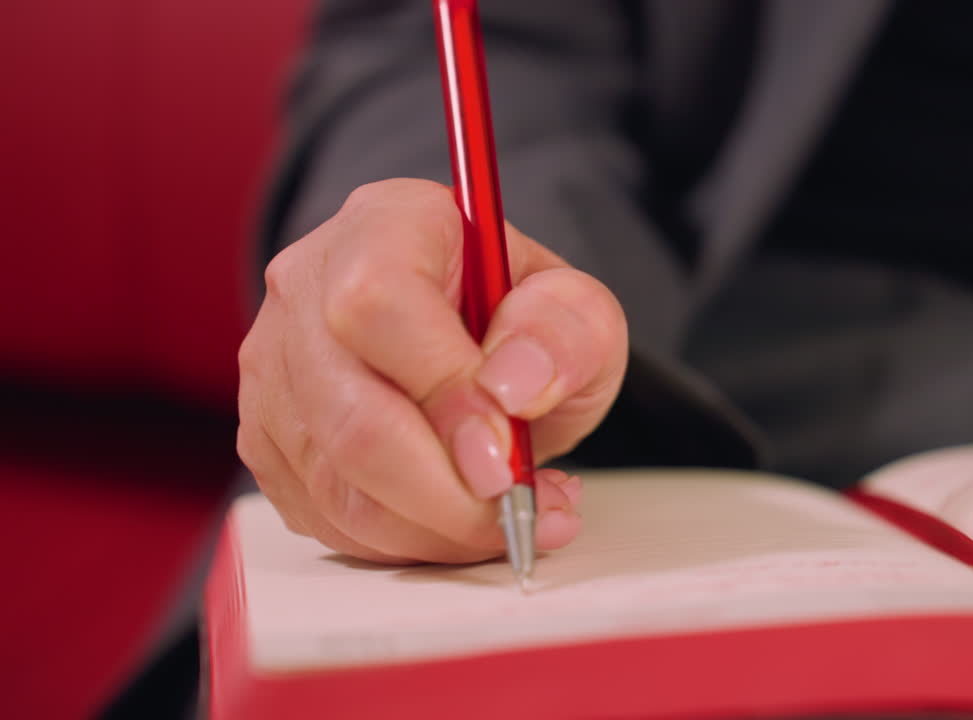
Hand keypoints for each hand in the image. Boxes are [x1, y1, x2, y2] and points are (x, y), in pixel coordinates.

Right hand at [236, 179, 627, 563]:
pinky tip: (462, 523)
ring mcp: (274, 368)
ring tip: (513, 517)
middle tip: (520, 509)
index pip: (379, 302)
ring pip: (333, 482)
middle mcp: (307, 287)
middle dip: (444, 490)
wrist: (477, 343)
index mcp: (386, 223)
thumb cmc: (520, 319)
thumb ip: (566, 331)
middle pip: (346, 412)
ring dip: (435, 527)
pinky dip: (405, 541)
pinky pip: (325, 517)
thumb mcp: (578, 309)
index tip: (506, 451)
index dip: (443, 391)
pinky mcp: (269, 441)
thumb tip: (513, 385)